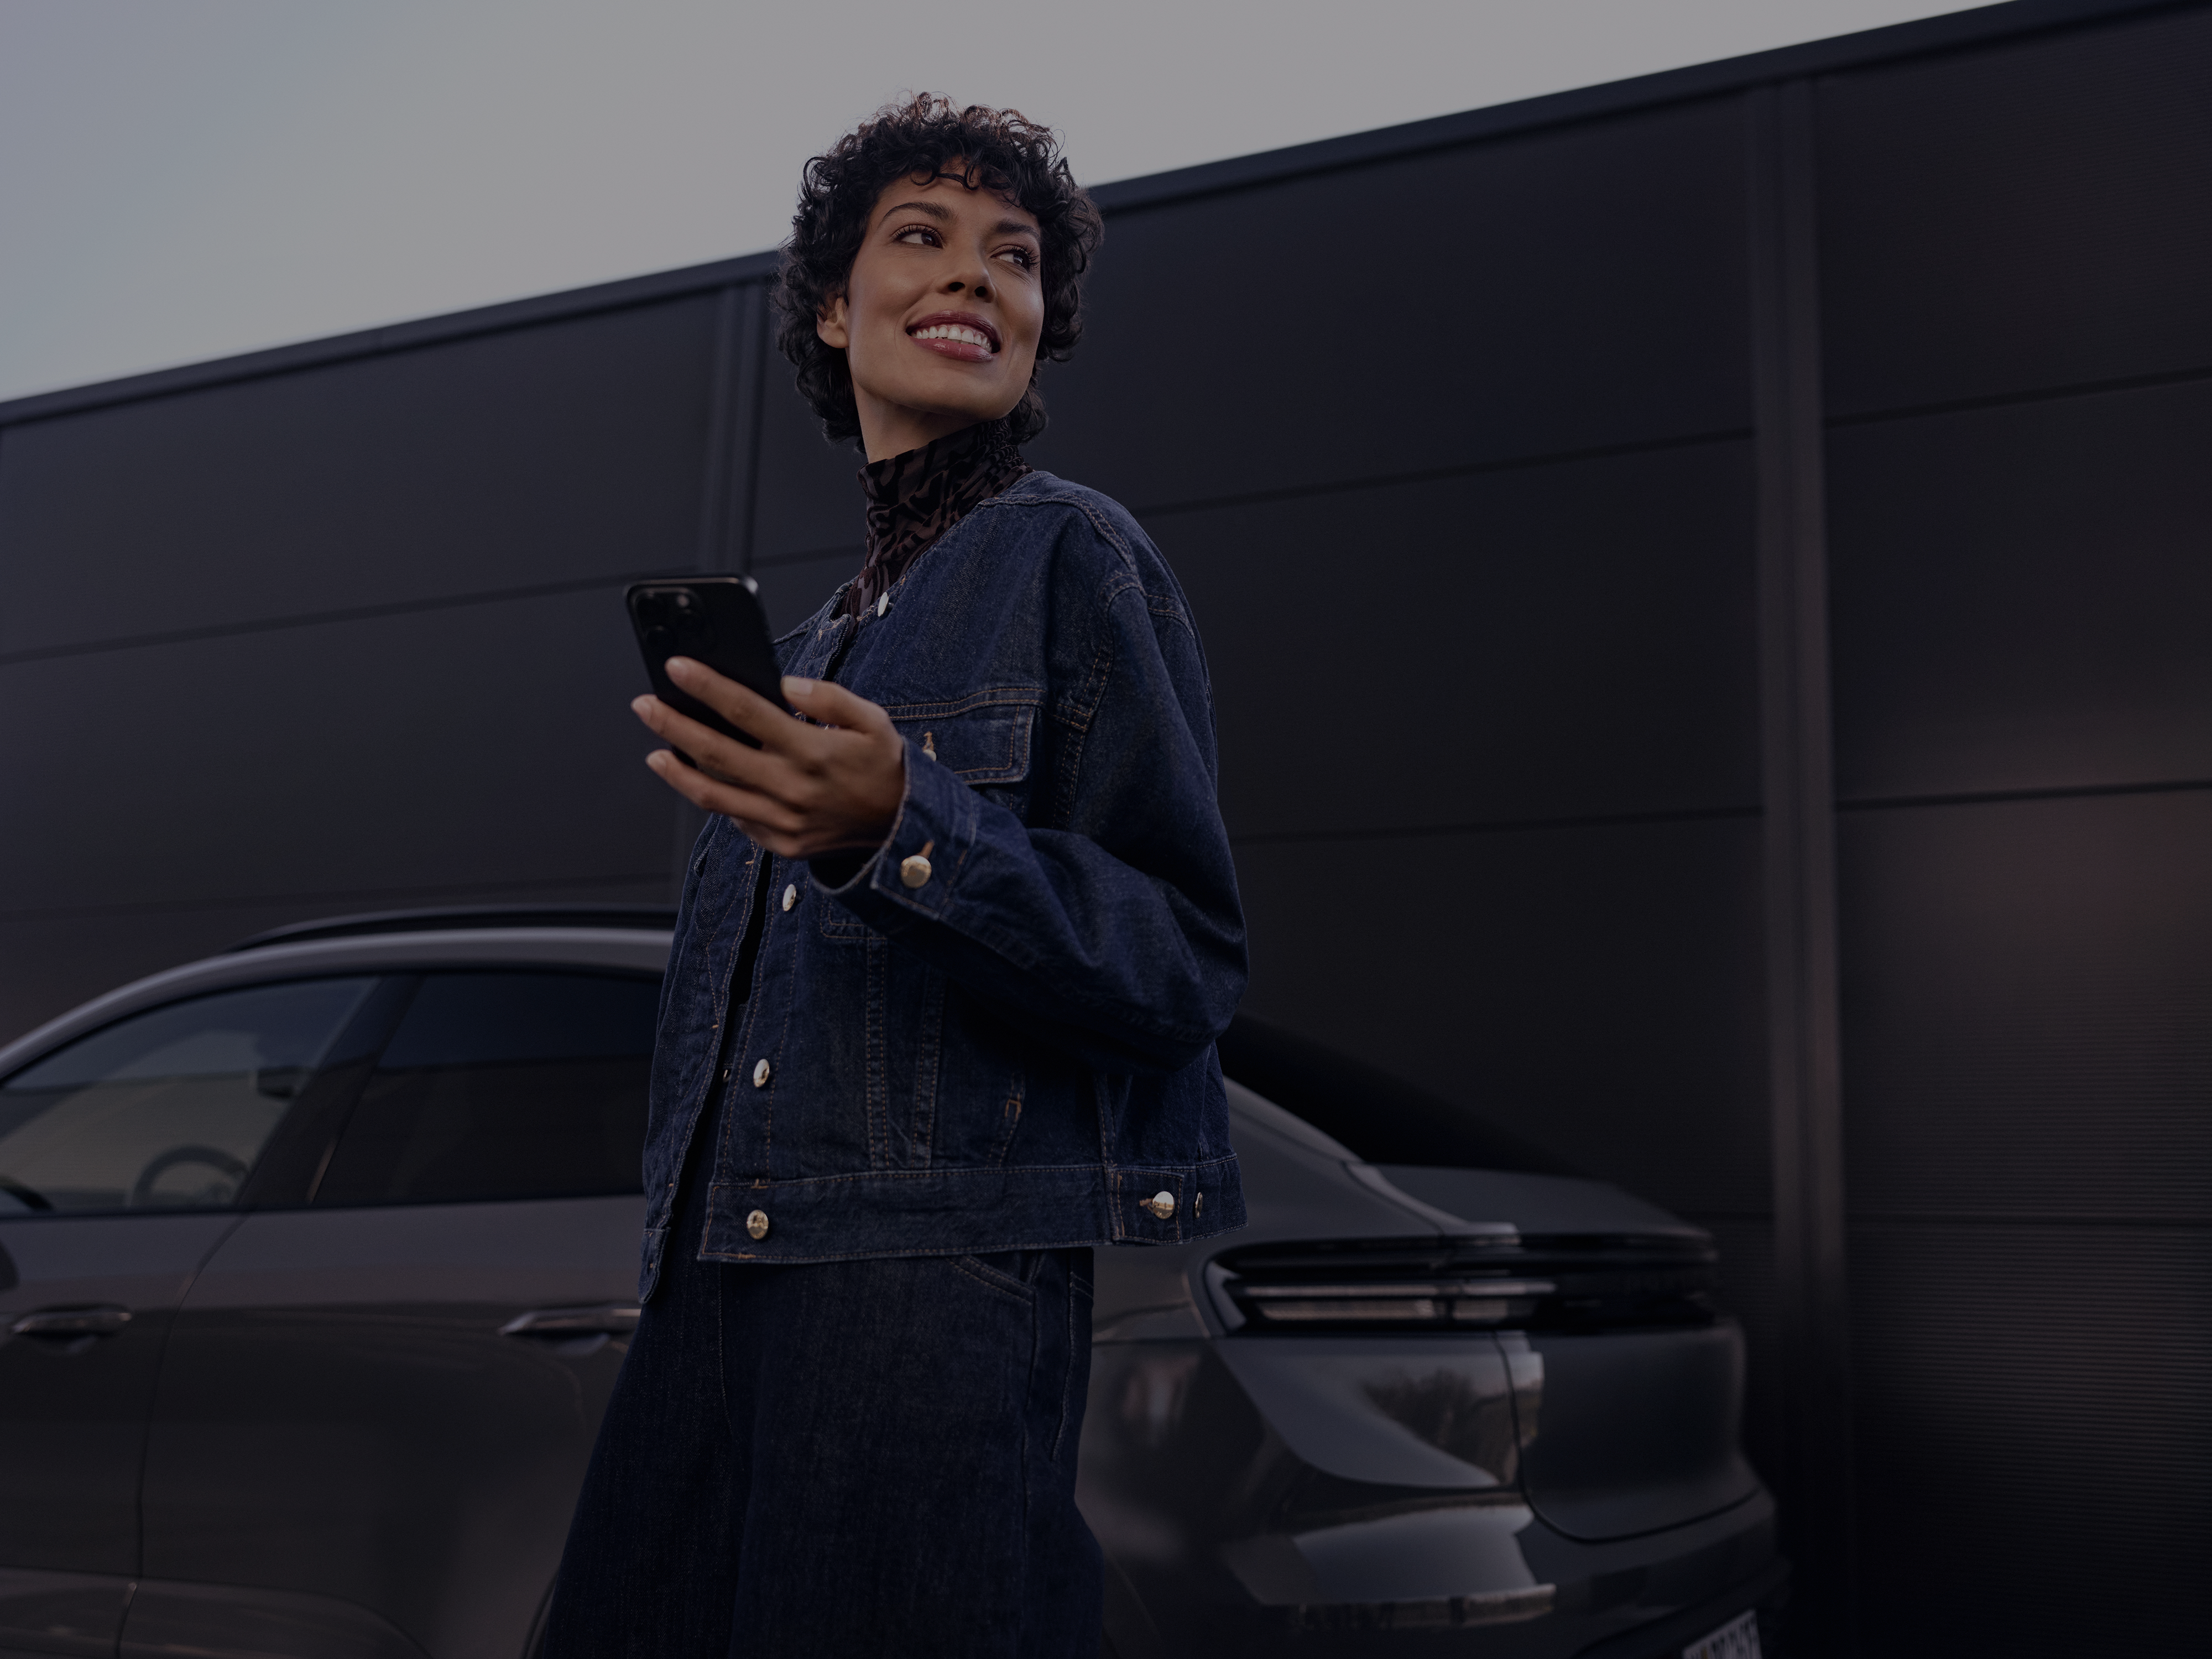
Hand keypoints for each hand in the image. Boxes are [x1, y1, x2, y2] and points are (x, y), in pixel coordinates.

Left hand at [632, 658, 905, 858]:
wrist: (904, 830)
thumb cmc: (884, 768)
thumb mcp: (872, 721)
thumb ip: (828, 697)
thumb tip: (784, 685)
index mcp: (811, 750)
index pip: (746, 711)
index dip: (707, 687)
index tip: (677, 668)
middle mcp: (792, 787)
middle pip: (715, 753)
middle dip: (673, 725)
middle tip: (645, 705)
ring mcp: (783, 821)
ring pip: (714, 795)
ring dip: (677, 772)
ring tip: (657, 752)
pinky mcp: (781, 843)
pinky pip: (737, 820)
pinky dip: (715, 799)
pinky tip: (701, 780)